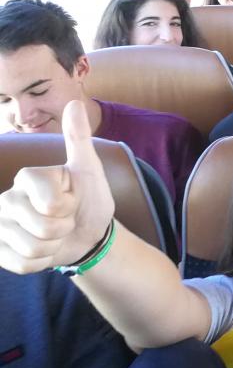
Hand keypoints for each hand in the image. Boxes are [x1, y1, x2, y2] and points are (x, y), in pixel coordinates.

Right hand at [0, 101, 114, 273]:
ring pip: (32, 248)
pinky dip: (43, 263)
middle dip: (63, 228)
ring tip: (55, 234)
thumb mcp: (89, 169)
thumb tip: (73, 102)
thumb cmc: (89, 199)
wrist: (88, 234)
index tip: (71, 198)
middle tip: (64, 219)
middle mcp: (6, 199)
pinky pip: (23, 265)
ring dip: (54, 246)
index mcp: (27, 177)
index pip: (50, 203)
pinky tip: (46, 250)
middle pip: (41, 226)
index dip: (68, 207)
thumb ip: (78, 139)